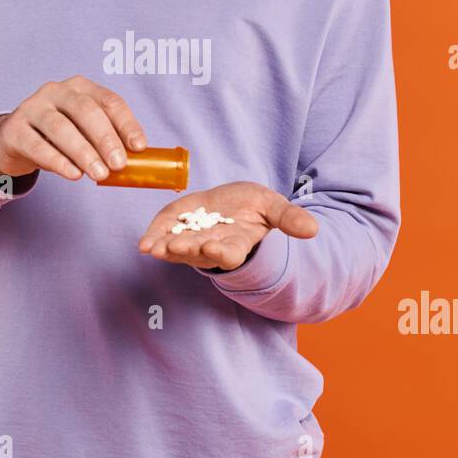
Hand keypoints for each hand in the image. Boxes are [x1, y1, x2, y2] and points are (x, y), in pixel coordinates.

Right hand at [0, 75, 147, 183]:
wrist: (13, 140)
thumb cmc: (58, 137)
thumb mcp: (83, 132)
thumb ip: (105, 141)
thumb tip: (134, 164)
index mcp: (81, 88)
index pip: (109, 101)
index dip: (127, 124)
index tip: (139, 147)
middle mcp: (56, 91)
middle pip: (85, 111)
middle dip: (106, 138)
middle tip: (119, 165)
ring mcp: (32, 107)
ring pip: (60, 127)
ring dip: (83, 152)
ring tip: (99, 174)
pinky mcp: (14, 129)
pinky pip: (37, 145)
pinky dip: (57, 161)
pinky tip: (73, 174)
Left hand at [137, 181, 318, 270]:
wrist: (233, 204)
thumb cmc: (257, 210)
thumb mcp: (275, 208)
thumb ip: (290, 219)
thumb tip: (313, 230)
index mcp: (238, 244)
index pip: (230, 253)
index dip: (223, 253)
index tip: (216, 249)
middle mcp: (212, 247)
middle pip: (199, 252)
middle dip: (187, 249)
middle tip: (174, 246)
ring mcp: (191, 240)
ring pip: (177, 248)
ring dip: (165, 248)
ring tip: (152, 247)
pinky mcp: (175, 227)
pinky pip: (162, 235)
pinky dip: (153, 237)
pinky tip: (144, 243)